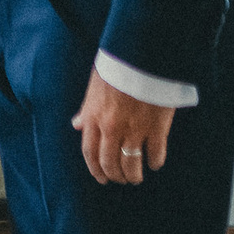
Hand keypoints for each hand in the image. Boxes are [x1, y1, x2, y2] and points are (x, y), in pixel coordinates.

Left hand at [75, 70, 174, 187]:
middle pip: (110, 162)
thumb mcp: (94, 85)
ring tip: (136, 178)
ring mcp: (134, 128)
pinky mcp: (156, 127)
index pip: (90, 152)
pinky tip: (155, 164)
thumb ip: (86, 109)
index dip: (95, 169)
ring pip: (131, 163)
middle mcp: (111, 127)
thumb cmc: (117, 66)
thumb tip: (76, 125)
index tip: (102, 178)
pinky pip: (155, 153)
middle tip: (121, 180)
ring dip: (133, 175)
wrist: (141, 53)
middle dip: (115, 175)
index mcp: (93, 117)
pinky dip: (155, 162)